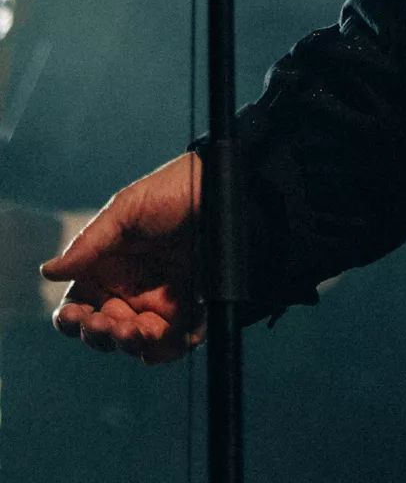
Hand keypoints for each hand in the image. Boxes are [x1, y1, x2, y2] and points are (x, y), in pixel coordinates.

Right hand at [41, 151, 203, 362]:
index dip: (71, 319)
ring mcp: (160, 304)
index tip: (76, 316)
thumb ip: (90, 243)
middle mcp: (130, 291)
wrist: (224, 188)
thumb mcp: (128, 209)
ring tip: (138, 329)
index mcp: (108, 269)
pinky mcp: (191, 311)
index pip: (78, 307)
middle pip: (101, 333)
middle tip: (112, 324)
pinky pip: (174, 344)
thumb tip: (48, 272)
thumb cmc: (173, 190)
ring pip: (134, 344)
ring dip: (130, 344)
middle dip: (100, 336)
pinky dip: (168, 349)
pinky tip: (167, 336)